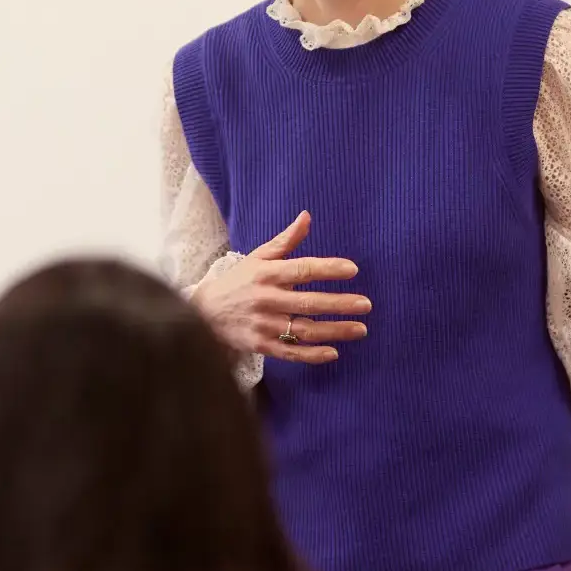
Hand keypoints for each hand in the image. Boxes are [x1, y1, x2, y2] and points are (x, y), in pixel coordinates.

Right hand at [190, 211, 369, 364]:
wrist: (204, 313)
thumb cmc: (239, 281)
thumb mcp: (258, 257)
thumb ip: (286, 240)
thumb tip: (307, 216)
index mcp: (267, 274)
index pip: (302, 270)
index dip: (328, 269)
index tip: (352, 269)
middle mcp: (266, 299)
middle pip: (308, 302)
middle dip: (339, 304)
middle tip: (366, 304)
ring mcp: (264, 324)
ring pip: (304, 330)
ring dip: (335, 331)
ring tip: (360, 329)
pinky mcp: (261, 345)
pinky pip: (290, 352)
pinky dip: (312, 354)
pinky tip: (334, 353)